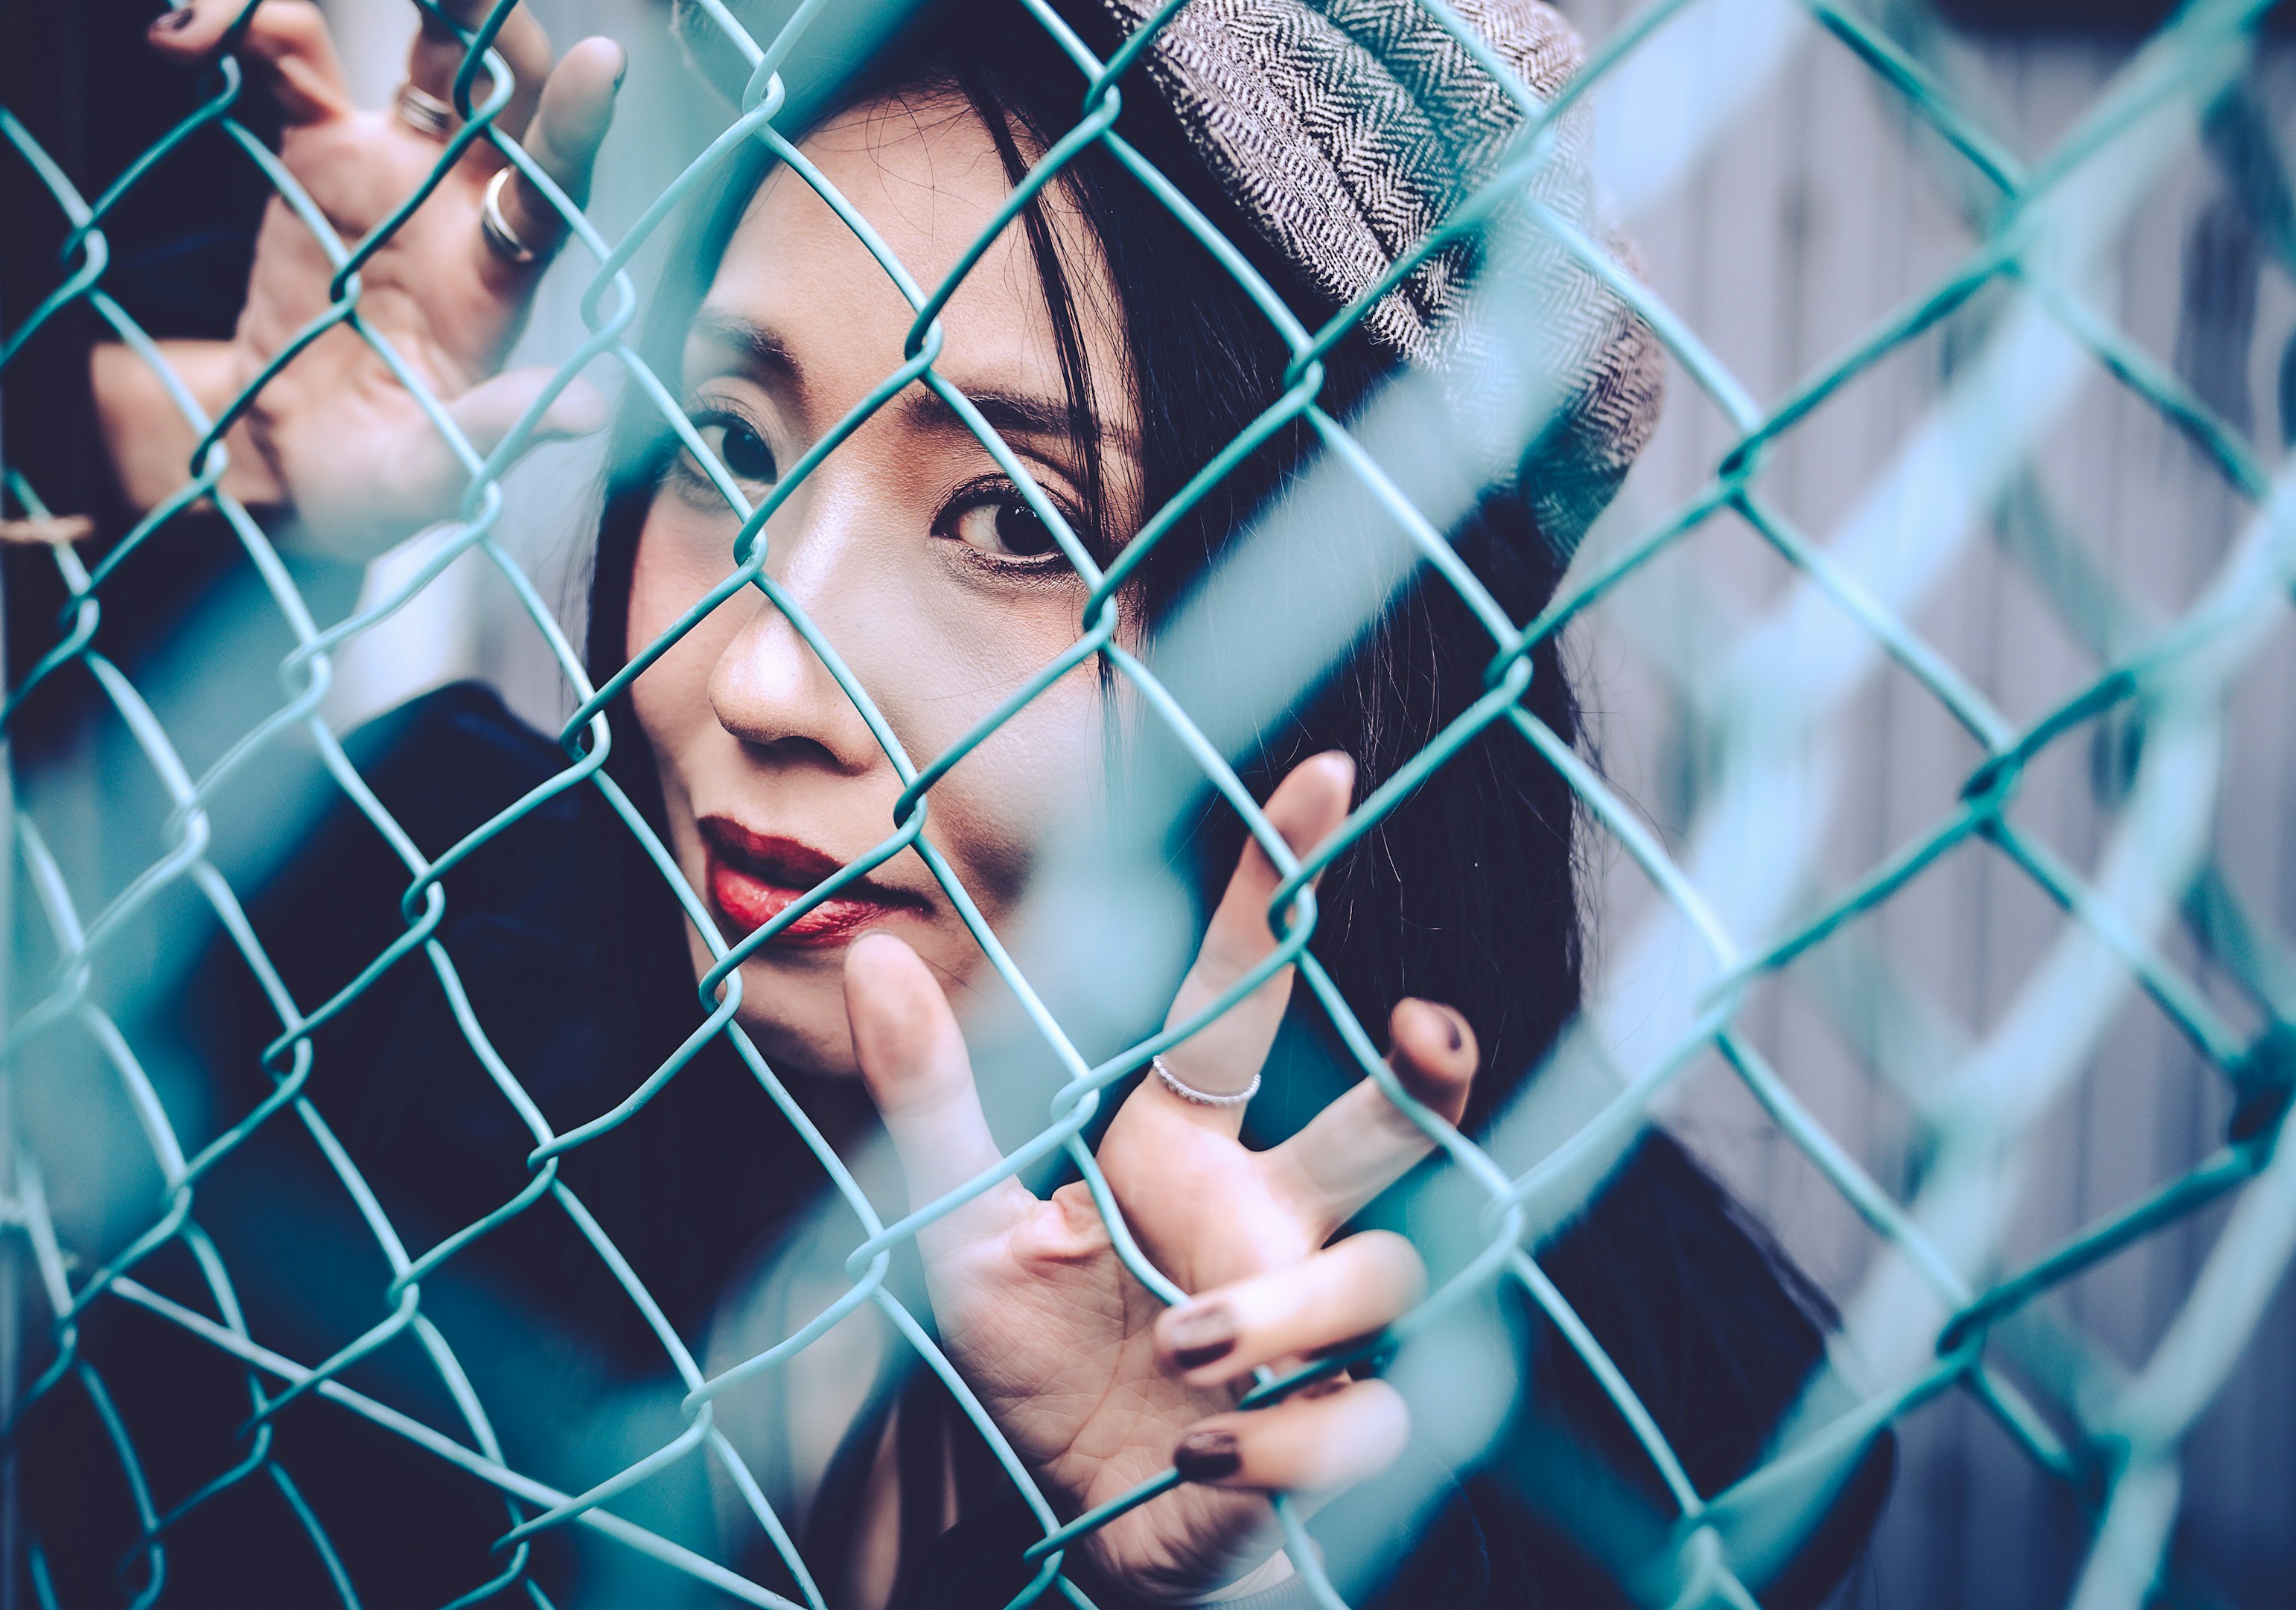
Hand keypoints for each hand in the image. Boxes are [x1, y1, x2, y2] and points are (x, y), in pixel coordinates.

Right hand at [92, 0, 623, 561]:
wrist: (283, 468)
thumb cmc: (372, 489)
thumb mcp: (427, 482)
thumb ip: (496, 434)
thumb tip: (592, 413)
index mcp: (502, 274)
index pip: (557, 184)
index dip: (576, 126)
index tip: (598, 59)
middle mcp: (467, 199)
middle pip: (494, 65)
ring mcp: (396, 165)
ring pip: (422, 35)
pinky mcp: (319, 152)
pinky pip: (289, 61)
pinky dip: (242, 27)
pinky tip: (178, 34)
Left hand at [844, 755, 1478, 1601]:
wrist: (1061, 1521)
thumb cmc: (1029, 1362)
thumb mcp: (957, 1229)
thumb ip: (929, 1097)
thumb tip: (869, 951)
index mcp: (1183, 1142)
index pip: (1242, 994)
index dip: (1278, 885)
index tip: (1317, 773)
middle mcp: (1267, 1210)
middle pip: (1388, 1122)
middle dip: (1426, 1075)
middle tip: (1422, 1029)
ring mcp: (1313, 1318)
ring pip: (1377, 1269)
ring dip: (1283, 1308)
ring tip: (1180, 1351)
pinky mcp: (1334, 1428)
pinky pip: (1366, 1416)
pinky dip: (1290, 1439)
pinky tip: (1205, 1450)